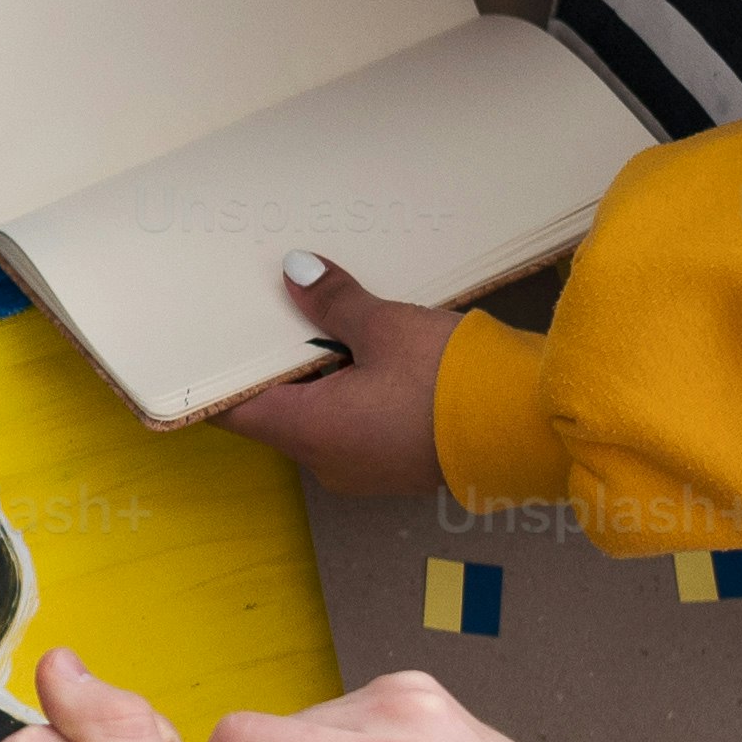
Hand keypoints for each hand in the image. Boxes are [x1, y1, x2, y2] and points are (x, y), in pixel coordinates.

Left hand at [213, 256, 453, 495]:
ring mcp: (363, 468)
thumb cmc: (450, 381)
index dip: (217, 377)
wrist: (529, 430)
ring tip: (323, 321)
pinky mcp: (396, 464)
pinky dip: (351, 391)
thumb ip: (334, 301)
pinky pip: (355, 424)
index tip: (212, 342)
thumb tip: (295, 273)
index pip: (234, 411)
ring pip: (320, 416)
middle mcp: (327, 461)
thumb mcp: (386, 328)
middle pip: (278, 410)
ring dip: (320, 375)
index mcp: (310, 433)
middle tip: (273, 311)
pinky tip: (367, 353)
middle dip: (277, 363)